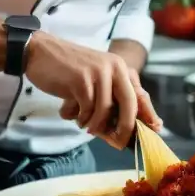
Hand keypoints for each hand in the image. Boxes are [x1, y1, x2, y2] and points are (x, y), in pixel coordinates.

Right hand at [24, 32, 145, 148]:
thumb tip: (125, 127)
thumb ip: (110, 96)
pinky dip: (80, 117)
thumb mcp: (95, 78)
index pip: (140, 94)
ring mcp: (98, 72)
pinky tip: (71, 113)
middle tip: (119, 142)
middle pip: (129, 104)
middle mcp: (114, 67)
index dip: (148, 114)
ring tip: (83, 123)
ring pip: (105, 111)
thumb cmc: (68, 70)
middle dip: (125, 128)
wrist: (40, 52)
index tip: (155, 129)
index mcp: (120, 67)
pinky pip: (87, 109)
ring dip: (94, 124)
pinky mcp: (81, 79)